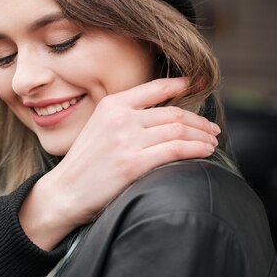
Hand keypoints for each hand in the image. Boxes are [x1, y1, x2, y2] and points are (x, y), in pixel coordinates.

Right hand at [20, 77, 219, 249]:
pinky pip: (176, 150)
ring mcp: (127, 140)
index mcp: (111, 105)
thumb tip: (162, 114)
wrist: (65, 191)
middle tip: (212, 129)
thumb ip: (125, 116)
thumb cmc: (85, 163)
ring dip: (202, 136)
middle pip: (173, 113)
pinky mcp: (133, 163)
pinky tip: (205, 152)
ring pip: (179, 131)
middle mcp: (120, 118)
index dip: (182, 85)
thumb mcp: (98, 127)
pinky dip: (196, 149)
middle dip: (199, 121)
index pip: (155, 88)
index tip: (199, 85)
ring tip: (211, 142)